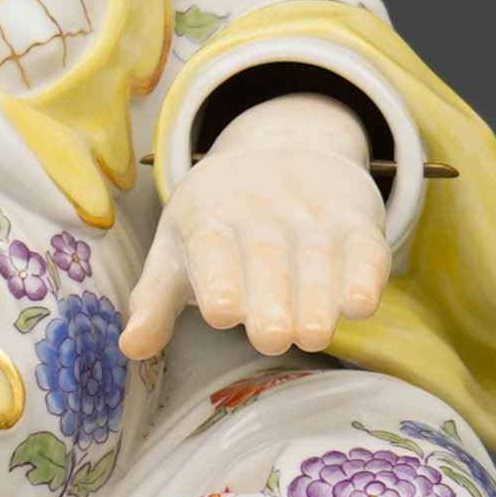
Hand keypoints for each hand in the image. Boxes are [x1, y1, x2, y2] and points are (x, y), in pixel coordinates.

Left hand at [118, 93, 389, 360]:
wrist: (282, 148)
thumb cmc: (216, 222)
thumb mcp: (176, 250)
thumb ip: (154, 300)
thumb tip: (129, 348)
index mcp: (208, 220)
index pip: (211, 249)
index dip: (217, 279)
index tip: (220, 313)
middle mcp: (260, 212)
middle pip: (266, 257)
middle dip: (270, 299)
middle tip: (272, 339)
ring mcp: (311, 214)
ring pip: (317, 257)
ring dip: (317, 297)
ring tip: (314, 336)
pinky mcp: (356, 220)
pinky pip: (364, 246)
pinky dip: (366, 274)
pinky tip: (360, 305)